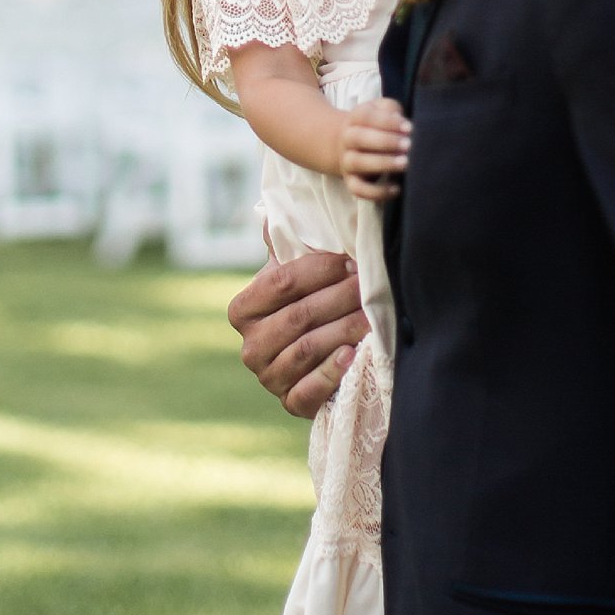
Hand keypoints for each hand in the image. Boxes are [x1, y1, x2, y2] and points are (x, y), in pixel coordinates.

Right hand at [227, 247, 369, 416]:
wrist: (316, 360)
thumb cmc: (306, 305)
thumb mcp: (291, 274)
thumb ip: (283, 246)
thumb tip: (271, 211)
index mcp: (243, 310)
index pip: (280, 284)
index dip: (319, 270)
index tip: (351, 262)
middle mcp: (250, 347)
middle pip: (298, 316)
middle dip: (339, 297)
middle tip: (371, 286)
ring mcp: (268, 378)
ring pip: (307, 349)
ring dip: (343, 330)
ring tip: (371, 316)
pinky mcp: (290, 404)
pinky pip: (309, 390)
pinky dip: (332, 372)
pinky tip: (353, 355)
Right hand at [339, 98, 411, 201]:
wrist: (351, 144)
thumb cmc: (377, 125)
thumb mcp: (383, 110)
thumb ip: (393, 111)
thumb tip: (405, 126)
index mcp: (355, 117)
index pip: (366, 116)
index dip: (387, 122)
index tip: (409, 128)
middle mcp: (347, 139)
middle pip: (358, 138)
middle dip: (385, 142)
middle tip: (408, 145)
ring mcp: (346, 161)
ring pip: (357, 163)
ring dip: (382, 163)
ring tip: (405, 163)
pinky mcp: (351, 181)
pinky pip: (358, 189)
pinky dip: (376, 192)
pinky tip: (396, 189)